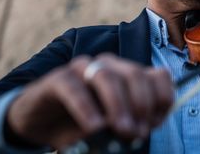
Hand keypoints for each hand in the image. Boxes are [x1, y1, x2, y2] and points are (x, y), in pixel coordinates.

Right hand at [6, 54, 172, 148]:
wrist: (37, 123)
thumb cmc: (79, 125)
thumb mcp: (109, 130)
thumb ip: (127, 128)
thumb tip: (140, 133)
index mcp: (128, 76)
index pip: (157, 76)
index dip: (162, 98)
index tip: (156, 123)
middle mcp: (109, 66)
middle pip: (135, 74)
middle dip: (142, 103)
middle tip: (138, 132)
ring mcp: (83, 69)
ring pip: (107, 77)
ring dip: (119, 105)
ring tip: (122, 130)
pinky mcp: (58, 79)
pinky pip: (74, 88)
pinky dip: (87, 108)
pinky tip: (94, 127)